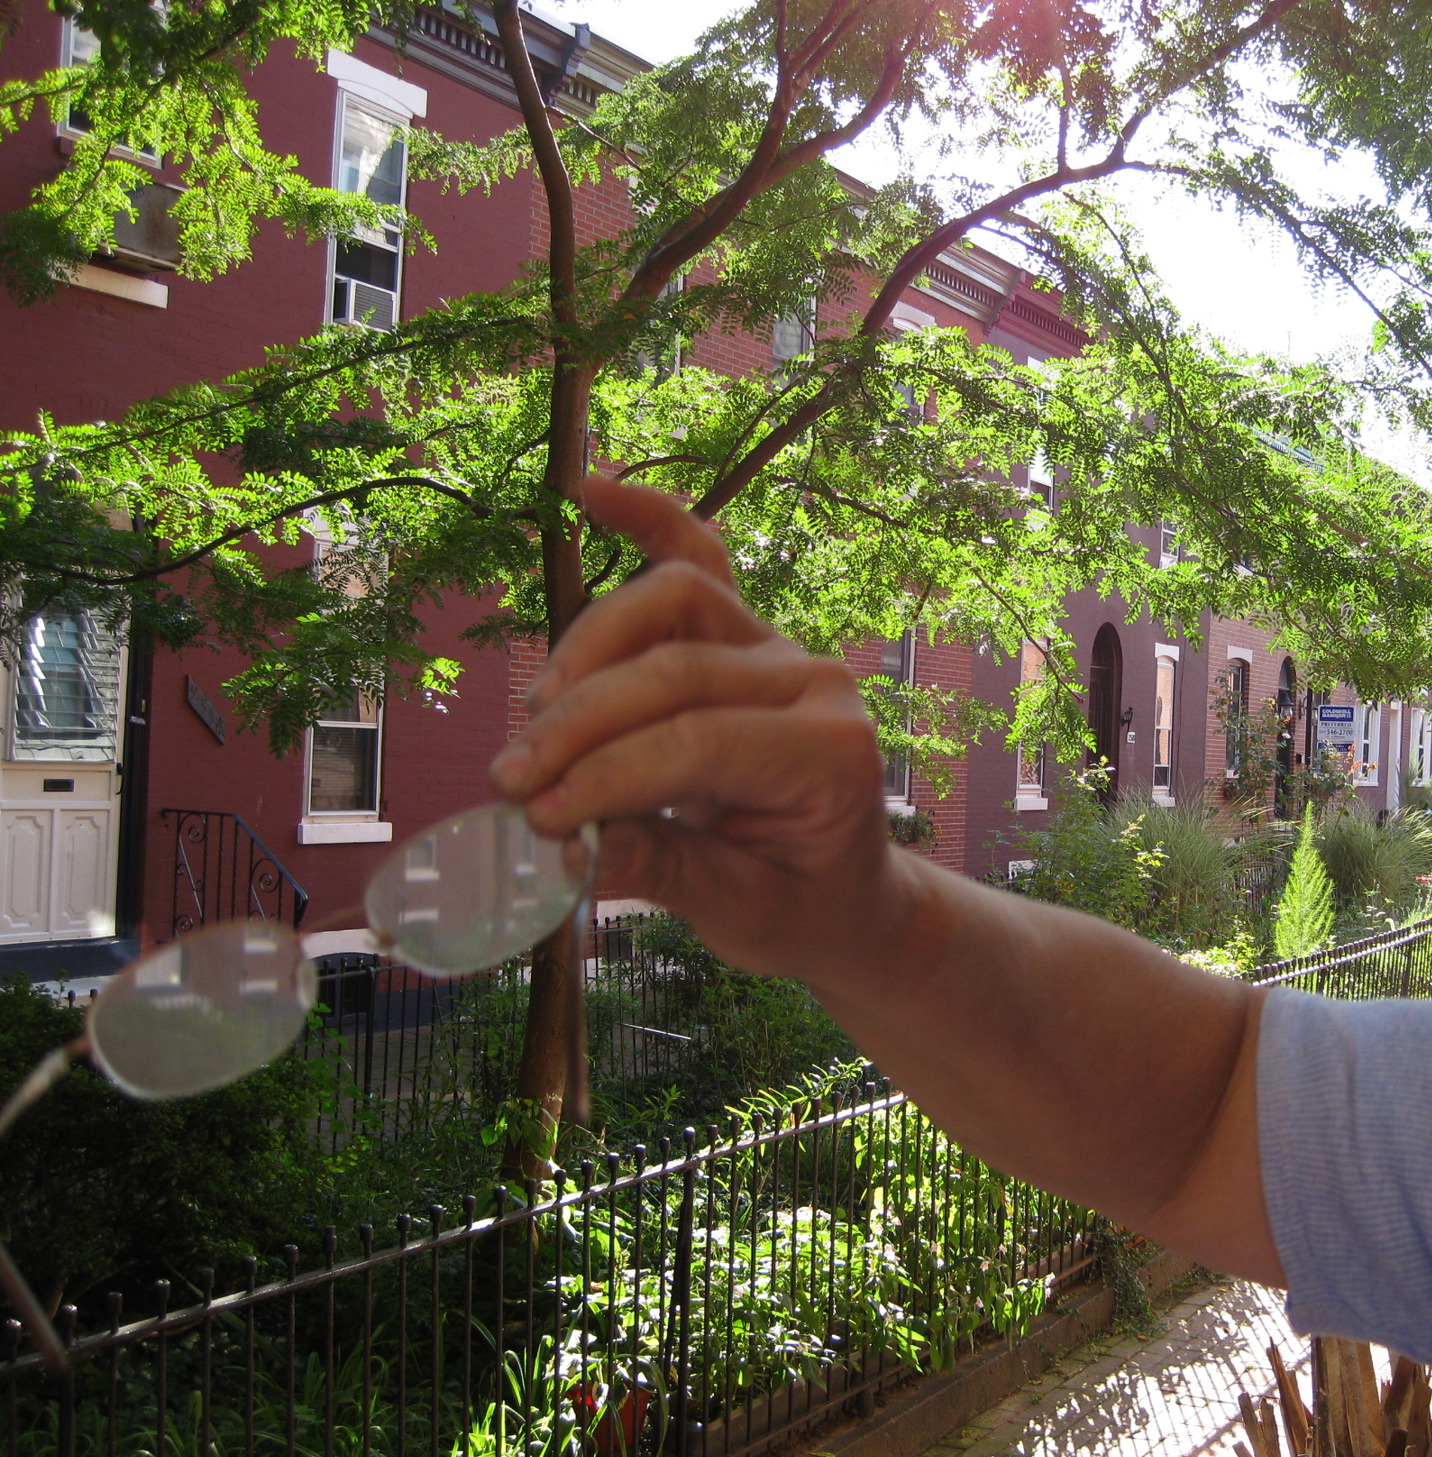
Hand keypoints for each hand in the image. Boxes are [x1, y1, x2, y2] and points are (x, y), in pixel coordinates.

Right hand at [489, 479, 907, 982]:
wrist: (843, 894)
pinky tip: (592, 491)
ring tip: (539, 715)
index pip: (700, 741)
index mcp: (830, 752)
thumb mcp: (740, 914)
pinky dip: (649, 519)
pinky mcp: (745, 632)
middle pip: (679, 668)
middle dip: (583, 724)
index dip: (608, 774)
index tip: (539, 818)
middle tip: (513, 781)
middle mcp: (813, 681)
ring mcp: (779, 645)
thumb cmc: (798, 904)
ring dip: (591, 647)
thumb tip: (568, 846)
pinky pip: (698, 558)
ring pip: (675, 599)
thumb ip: (660, 871)